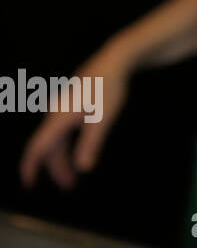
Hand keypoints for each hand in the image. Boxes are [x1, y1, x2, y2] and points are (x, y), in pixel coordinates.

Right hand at [19, 44, 133, 189]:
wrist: (114, 61)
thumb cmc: (108, 88)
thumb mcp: (102, 119)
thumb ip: (91, 144)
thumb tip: (83, 168)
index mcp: (59, 118)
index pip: (38, 147)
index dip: (31, 166)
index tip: (30, 184)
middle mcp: (55, 114)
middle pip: (49, 147)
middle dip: (56, 168)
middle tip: (69, 186)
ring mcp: (62, 109)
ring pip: (57, 139)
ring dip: (64, 158)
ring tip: (75, 176)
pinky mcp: (71, 104)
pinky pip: (63, 131)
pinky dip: (69, 145)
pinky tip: (78, 152)